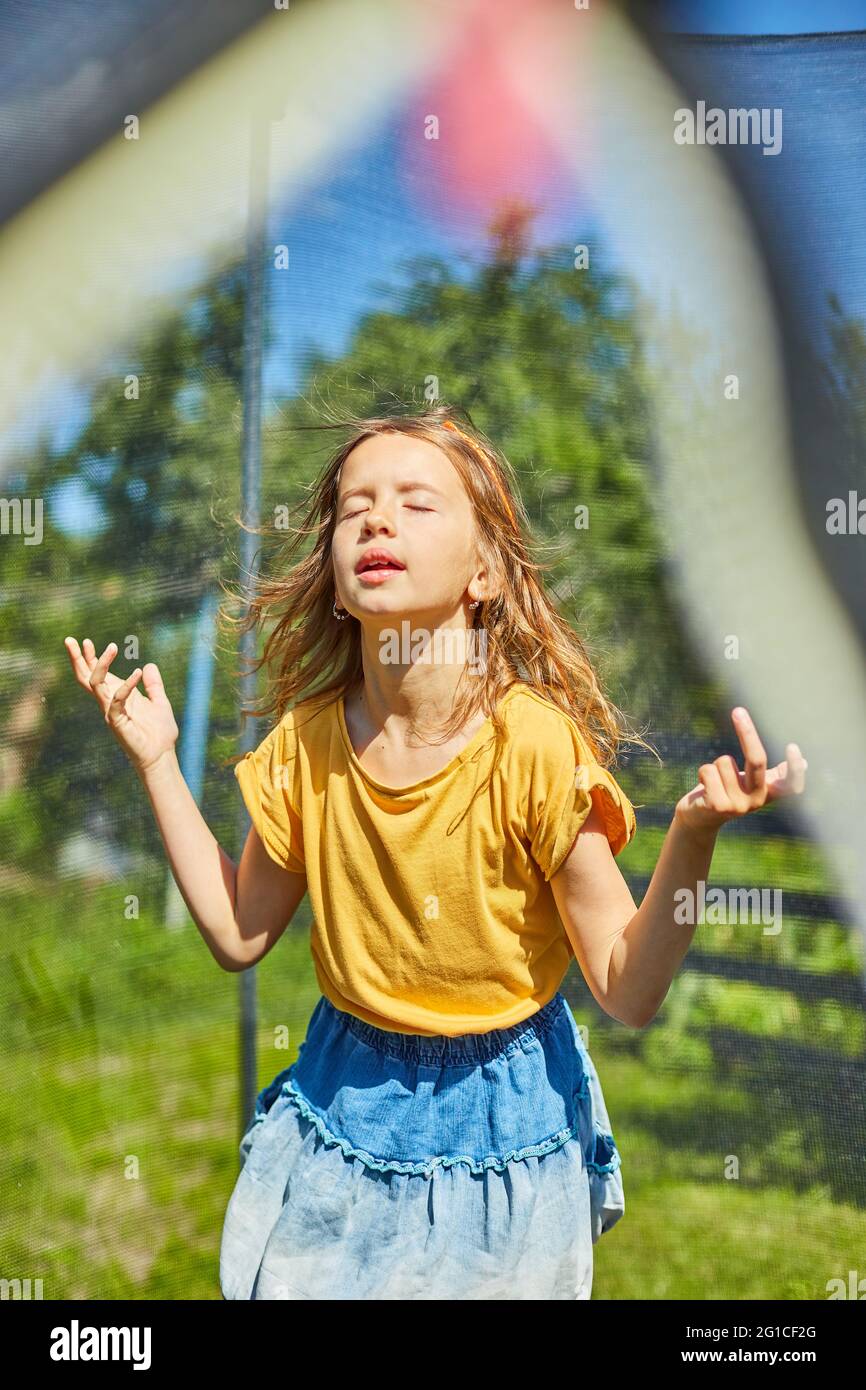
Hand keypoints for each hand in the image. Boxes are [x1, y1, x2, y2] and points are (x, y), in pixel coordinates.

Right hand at [63, 637, 179, 775]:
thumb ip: (154, 685)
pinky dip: (127, 685)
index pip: (96, 675)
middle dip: (77, 659)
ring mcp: (111, 712)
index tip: (85, 641)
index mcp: (116, 696)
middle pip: (85, 678)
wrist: (162, 755)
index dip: (88, 658)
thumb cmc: (159, 733)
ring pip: (96, 684)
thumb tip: (149, 665)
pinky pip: (116, 699)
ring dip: (101, 664)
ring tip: (112, 647)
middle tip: (71, 640)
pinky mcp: (117, 721)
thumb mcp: (159, 702)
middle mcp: (109, 702)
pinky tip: (138, 673)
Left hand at [675, 706, 807, 835]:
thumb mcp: (752, 783)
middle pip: (757, 761)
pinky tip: (703, 787)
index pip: (790, 785)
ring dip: (714, 766)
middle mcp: (757, 801)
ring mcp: (738, 805)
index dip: (794, 769)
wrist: (699, 819)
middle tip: (738, 711)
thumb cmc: (727, 793)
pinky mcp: (718, 806)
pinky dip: (703, 772)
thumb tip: (806, 763)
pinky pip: (709, 770)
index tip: (792, 748)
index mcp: (768, 792)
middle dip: (747, 732)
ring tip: (714, 781)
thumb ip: (775, 774)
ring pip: (725, 761)